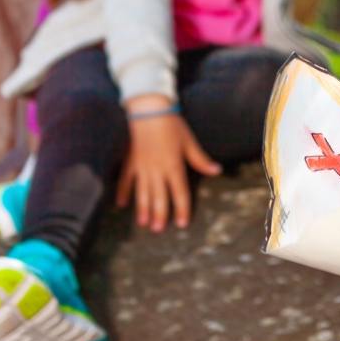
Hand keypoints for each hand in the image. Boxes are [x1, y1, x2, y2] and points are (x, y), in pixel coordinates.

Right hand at [115, 97, 220, 230]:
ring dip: (143, 209)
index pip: (180, 193)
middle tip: (159, 230)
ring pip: (142, 193)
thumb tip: (216, 170)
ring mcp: (141, 167)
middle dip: (160, 215)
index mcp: (174, 166)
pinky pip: (125, 180)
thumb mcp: (189, 142)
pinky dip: (124, 192)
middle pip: (159, 197)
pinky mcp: (129, 161)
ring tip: (144, 223)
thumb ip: (201, 159)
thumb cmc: (172, 125)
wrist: (148, 110)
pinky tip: (122, 204)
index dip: (182, 209)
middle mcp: (157, 170)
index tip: (183, 223)